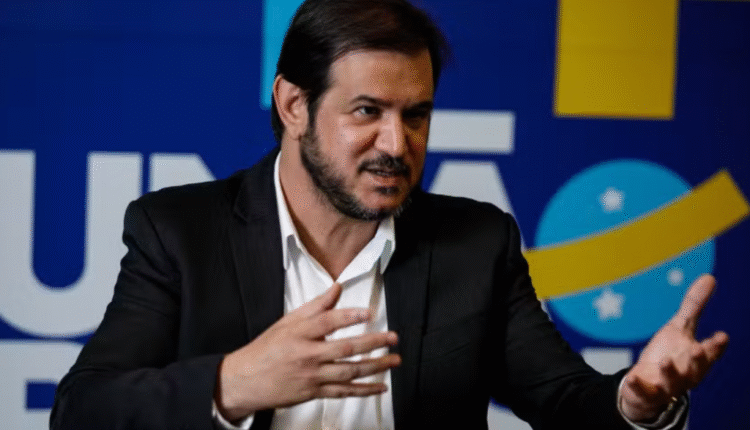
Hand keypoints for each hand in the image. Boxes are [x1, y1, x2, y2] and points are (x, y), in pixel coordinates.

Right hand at [214, 283, 399, 421]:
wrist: (245, 380)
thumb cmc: (267, 349)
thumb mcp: (287, 322)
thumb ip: (316, 306)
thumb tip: (337, 288)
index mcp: (299, 333)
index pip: (327, 322)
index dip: (349, 316)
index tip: (369, 313)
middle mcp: (307, 355)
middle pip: (345, 348)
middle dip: (373, 343)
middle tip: (393, 338)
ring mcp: (312, 376)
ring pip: (349, 371)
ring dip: (375, 366)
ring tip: (394, 360)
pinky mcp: (314, 393)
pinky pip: (343, 392)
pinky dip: (364, 390)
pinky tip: (380, 386)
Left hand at [619, 274, 728, 422]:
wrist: (650, 385)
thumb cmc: (670, 354)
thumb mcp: (680, 327)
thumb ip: (694, 306)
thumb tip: (709, 277)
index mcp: (696, 358)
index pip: (711, 352)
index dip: (716, 346)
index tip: (721, 337)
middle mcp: (686, 374)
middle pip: (695, 369)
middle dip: (697, 361)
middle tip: (697, 350)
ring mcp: (667, 386)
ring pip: (672, 382)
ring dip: (670, 372)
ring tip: (665, 361)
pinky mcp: (647, 394)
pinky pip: (643, 393)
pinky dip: (638, 386)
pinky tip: (633, 379)